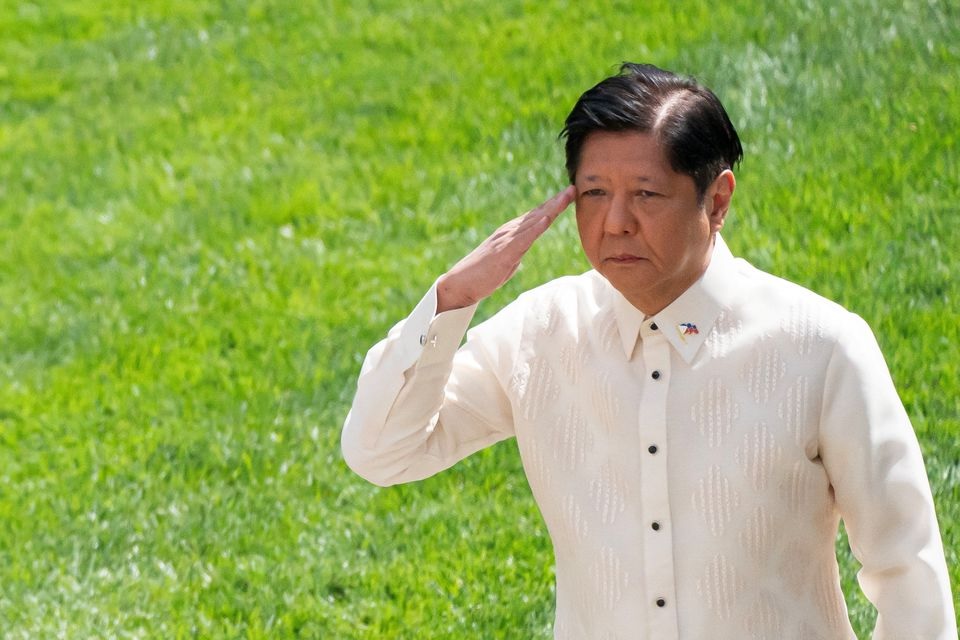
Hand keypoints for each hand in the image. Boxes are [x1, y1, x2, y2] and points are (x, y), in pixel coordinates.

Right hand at [436, 186, 575, 312]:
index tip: (569, 194)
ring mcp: (506, 240)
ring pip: (533, 221)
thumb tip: (521, 253)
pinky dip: (536, 228)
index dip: (554, 205)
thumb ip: (515, 253)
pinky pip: (523, 239)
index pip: (537, 216)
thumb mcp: (506, 261)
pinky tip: (547, 219)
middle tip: (573, 187)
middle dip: (557, 201)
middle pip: (538, 213)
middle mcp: (509, 232)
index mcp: (512, 233)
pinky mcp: (504, 253)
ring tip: (566, 196)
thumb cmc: (482, 275)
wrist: (460, 284)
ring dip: (551, 208)